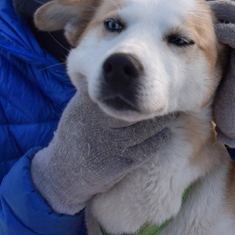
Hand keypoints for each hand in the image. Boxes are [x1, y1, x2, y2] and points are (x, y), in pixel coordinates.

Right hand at [31, 90, 174, 214]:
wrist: (63, 172)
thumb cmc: (76, 132)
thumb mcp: (78, 105)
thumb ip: (96, 86)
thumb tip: (113, 62)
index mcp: (90, 102)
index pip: (122, 87)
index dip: (140, 84)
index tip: (152, 78)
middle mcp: (102, 120)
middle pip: (140, 105)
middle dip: (155, 101)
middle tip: (169, 94)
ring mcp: (114, 142)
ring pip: (151, 126)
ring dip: (163, 120)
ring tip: (170, 112)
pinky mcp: (124, 162)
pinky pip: (152, 145)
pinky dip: (160, 137)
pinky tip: (162, 132)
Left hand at [204, 0, 234, 147]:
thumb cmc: (221, 92)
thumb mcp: (215, 62)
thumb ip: (208, 43)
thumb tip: (180, 29)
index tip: (195, 3)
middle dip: (219, 0)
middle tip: (198, 7)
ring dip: (225, 12)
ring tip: (205, 19)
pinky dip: (228, 32)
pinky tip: (212, 37)